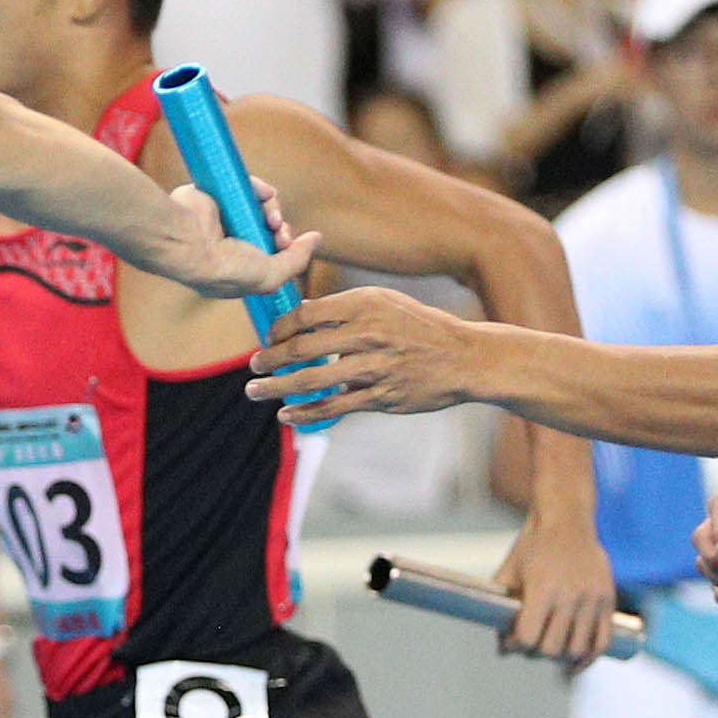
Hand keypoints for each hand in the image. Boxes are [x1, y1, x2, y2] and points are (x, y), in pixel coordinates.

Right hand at [152, 180, 318, 306]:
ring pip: (260, 208)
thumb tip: (317, 238)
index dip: (285, 249)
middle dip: (281, 230)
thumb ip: (297, 260)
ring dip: (273, 211)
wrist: (191, 242)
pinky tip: (264, 195)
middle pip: (268, 229)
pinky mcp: (219, 195)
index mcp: (237, 268)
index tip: (287, 245)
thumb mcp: (270, 276)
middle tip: (280, 233)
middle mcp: (230, 244)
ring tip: (272, 218)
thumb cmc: (226, 268)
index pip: (269, 255)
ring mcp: (223, 219)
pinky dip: (260, 189)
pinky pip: (248, 187)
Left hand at [248, 283, 479, 420]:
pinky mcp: (381, 397)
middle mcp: (367, 333)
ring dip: (278, 388)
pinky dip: (306, 412)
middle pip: (302, 348)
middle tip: (253, 367)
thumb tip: (305, 314)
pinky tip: (287, 414)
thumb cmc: (421, 328)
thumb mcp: (385, 302)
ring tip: (256, 392)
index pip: (306, 314)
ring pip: (313, 380)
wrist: (463, 357)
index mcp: (364, 304)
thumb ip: (346, 308)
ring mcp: (374, 367)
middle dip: (270, 359)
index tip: (268, 338)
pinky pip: (335, 407)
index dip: (279, 328)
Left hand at [493, 517, 616, 672]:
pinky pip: (602, 641)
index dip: (516, 646)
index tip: (512, 643)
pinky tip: (577, 663)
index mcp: (542, 589)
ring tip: (552, 656)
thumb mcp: (509, 572)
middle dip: (536, 653)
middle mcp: (570, 596)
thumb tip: (503, 647)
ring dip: (562, 659)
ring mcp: (592, 599)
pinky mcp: (608, 600)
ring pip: (577, 649)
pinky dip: (590, 657)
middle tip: (531, 646)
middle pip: (552, 648)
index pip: (529, 638)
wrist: (567, 521)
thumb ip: (502, 609)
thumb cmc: (533, 546)